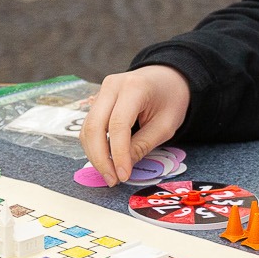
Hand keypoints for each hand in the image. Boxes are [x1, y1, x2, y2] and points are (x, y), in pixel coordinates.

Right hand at [80, 67, 190, 185]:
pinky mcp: (98, 100)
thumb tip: (122, 168)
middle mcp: (112, 86)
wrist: (167, 77)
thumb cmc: (171, 99)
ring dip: (94, 154)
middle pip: (95, 126)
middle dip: (100, 158)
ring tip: (109, 174)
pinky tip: (105, 161)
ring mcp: (102, 91)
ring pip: (87, 127)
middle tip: (112, 180)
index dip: (118, 154)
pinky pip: (89, 126)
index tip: (123, 176)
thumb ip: (143, 145)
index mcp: (134, 87)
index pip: (118, 125)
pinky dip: (94, 146)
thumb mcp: (166, 125)